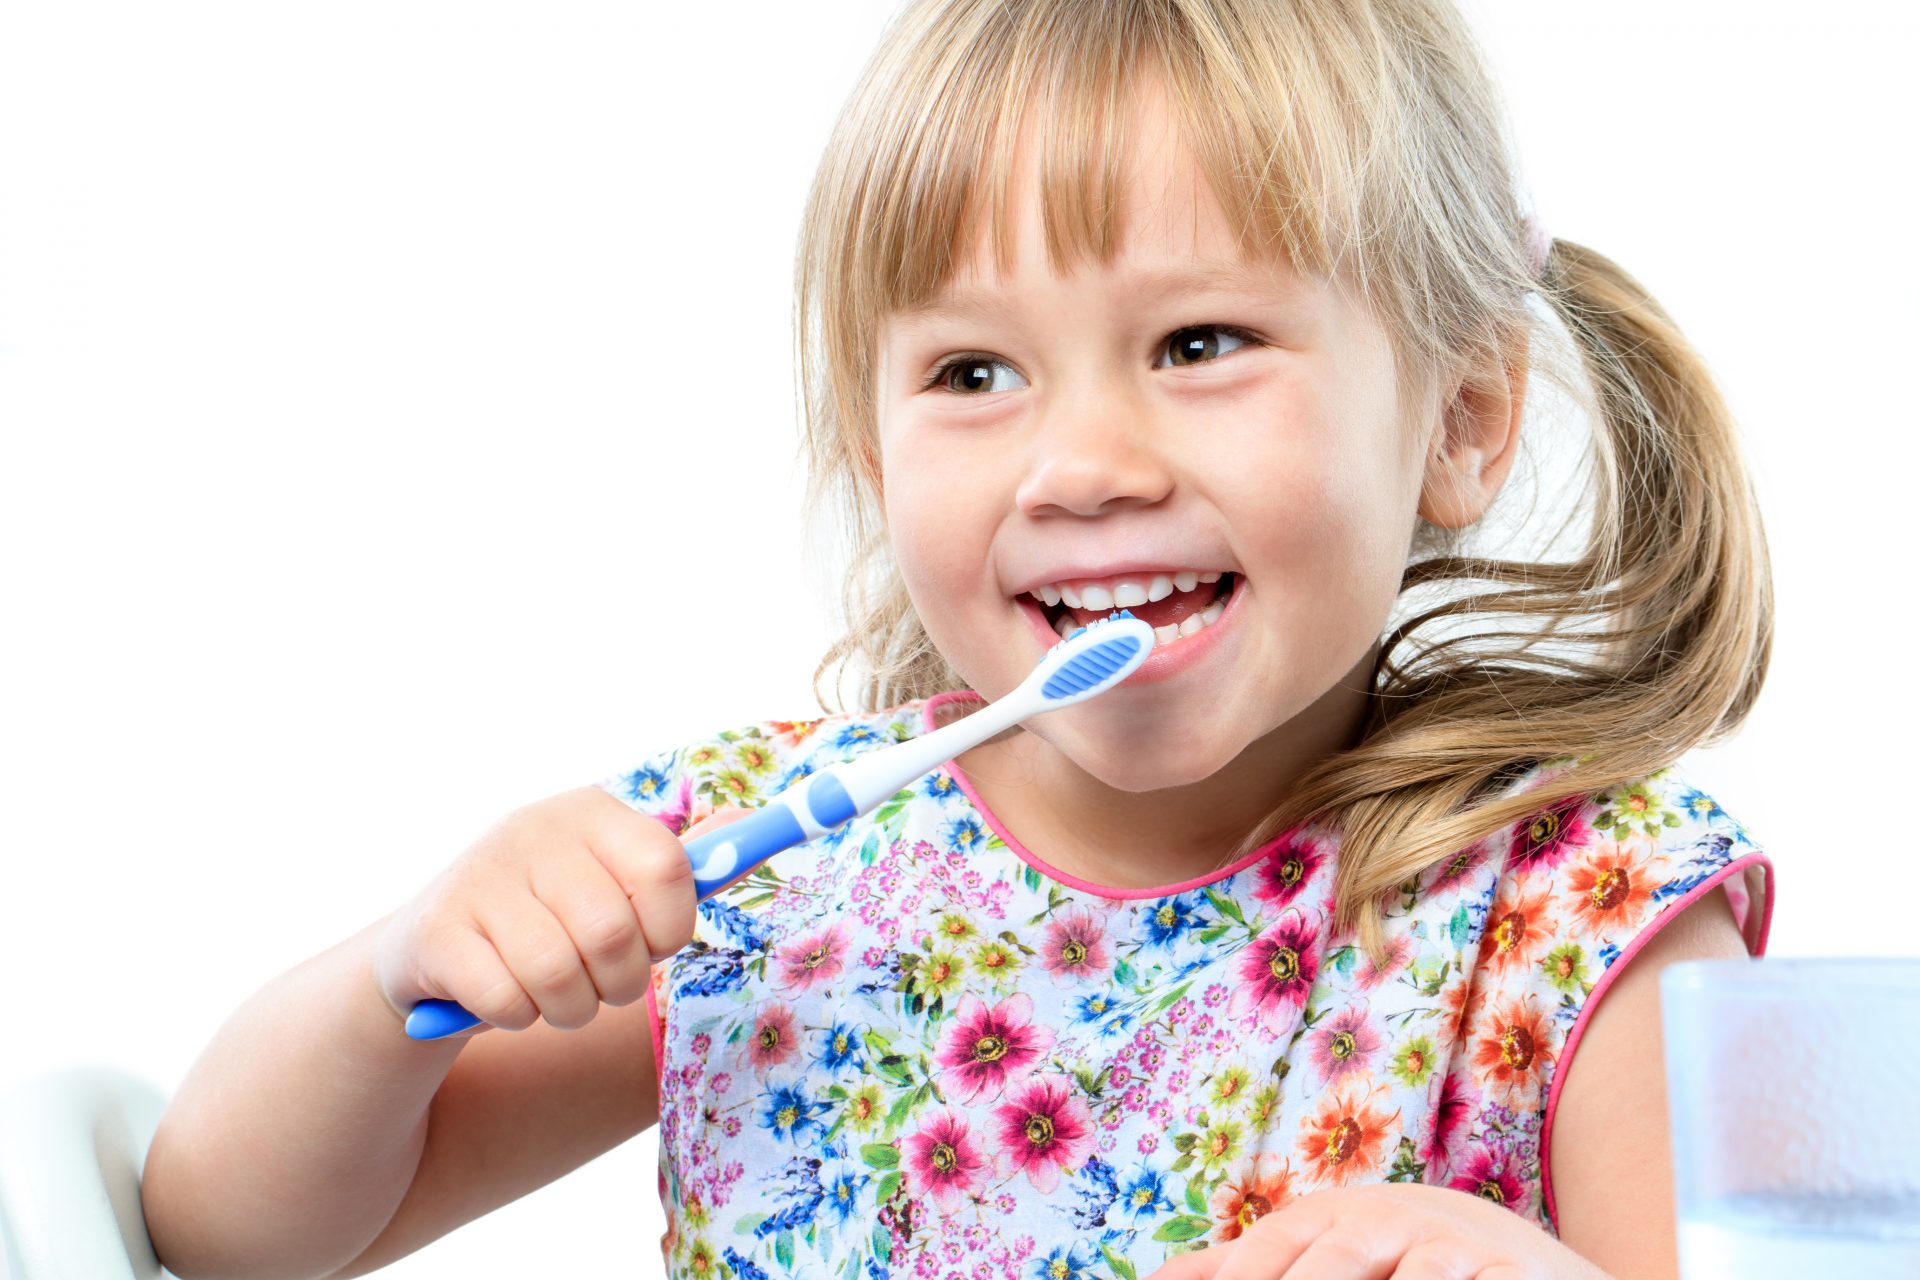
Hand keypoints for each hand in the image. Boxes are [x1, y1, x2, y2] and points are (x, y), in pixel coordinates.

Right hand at [374, 787, 747, 1036]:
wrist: (433, 946)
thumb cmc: (549, 919)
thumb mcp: (609, 878)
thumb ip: (678, 866)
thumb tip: (749, 822)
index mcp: (590, 812)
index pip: (667, 866)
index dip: (670, 927)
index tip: (649, 943)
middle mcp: (532, 830)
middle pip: (613, 933)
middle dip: (619, 983)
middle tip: (600, 983)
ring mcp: (478, 877)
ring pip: (558, 976)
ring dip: (569, 1009)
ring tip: (556, 996)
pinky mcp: (435, 932)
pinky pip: (506, 1002)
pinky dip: (517, 1019)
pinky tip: (505, 997)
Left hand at [1142, 1184, 1610, 1279]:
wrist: (1509, 1251)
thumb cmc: (1383, 1259)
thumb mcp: (1310, 1251)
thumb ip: (1231, 1268)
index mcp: (1324, 1221)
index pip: (1266, 1257)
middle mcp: (1385, 1224)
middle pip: (1335, 1266)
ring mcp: (1450, 1249)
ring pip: (1415, 1278)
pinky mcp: (1509, 1276)